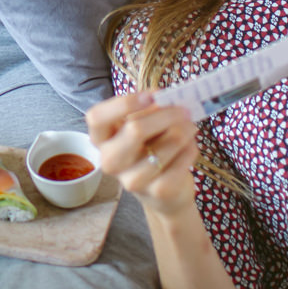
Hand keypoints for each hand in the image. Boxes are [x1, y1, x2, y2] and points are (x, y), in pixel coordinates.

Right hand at [86, 91, 200, 218]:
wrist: (163, 192)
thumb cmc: (148, 148)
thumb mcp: (140, 125)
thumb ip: (146, 110)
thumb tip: (164, 97)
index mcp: (101, 139)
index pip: (97, 117)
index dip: (124, 103)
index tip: (151, 96)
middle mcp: (110, 161)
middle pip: (135, 129)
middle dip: (166, 114)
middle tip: (183, 109)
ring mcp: (132, 179)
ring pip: (166, 143)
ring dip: (184, 130)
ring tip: (189, 126)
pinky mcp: (159, 191)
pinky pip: (182, 160)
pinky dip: (190, 148)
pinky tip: (190, 146)